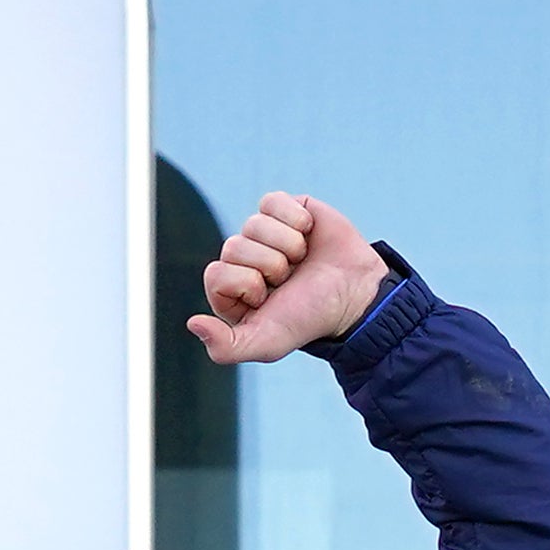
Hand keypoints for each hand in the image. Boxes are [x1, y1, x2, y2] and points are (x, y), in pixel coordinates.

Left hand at [193, 192, 388, 367]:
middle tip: (290, 280)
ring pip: (254, 224)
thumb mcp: (268, 343)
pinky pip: (273, 202)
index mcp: (231, 291)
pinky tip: (308, 235)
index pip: (217, 273)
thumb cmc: (310, 319)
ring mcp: (262, 233)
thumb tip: (193, 324)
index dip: (247, 284)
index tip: (271, 297)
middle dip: (270, 266)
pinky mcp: (285, 210)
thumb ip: (227, 347)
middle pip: (234, 247)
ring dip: (287, 246)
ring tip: (302, 261)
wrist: (356, 294)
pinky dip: (296, 219)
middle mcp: (242, 261)